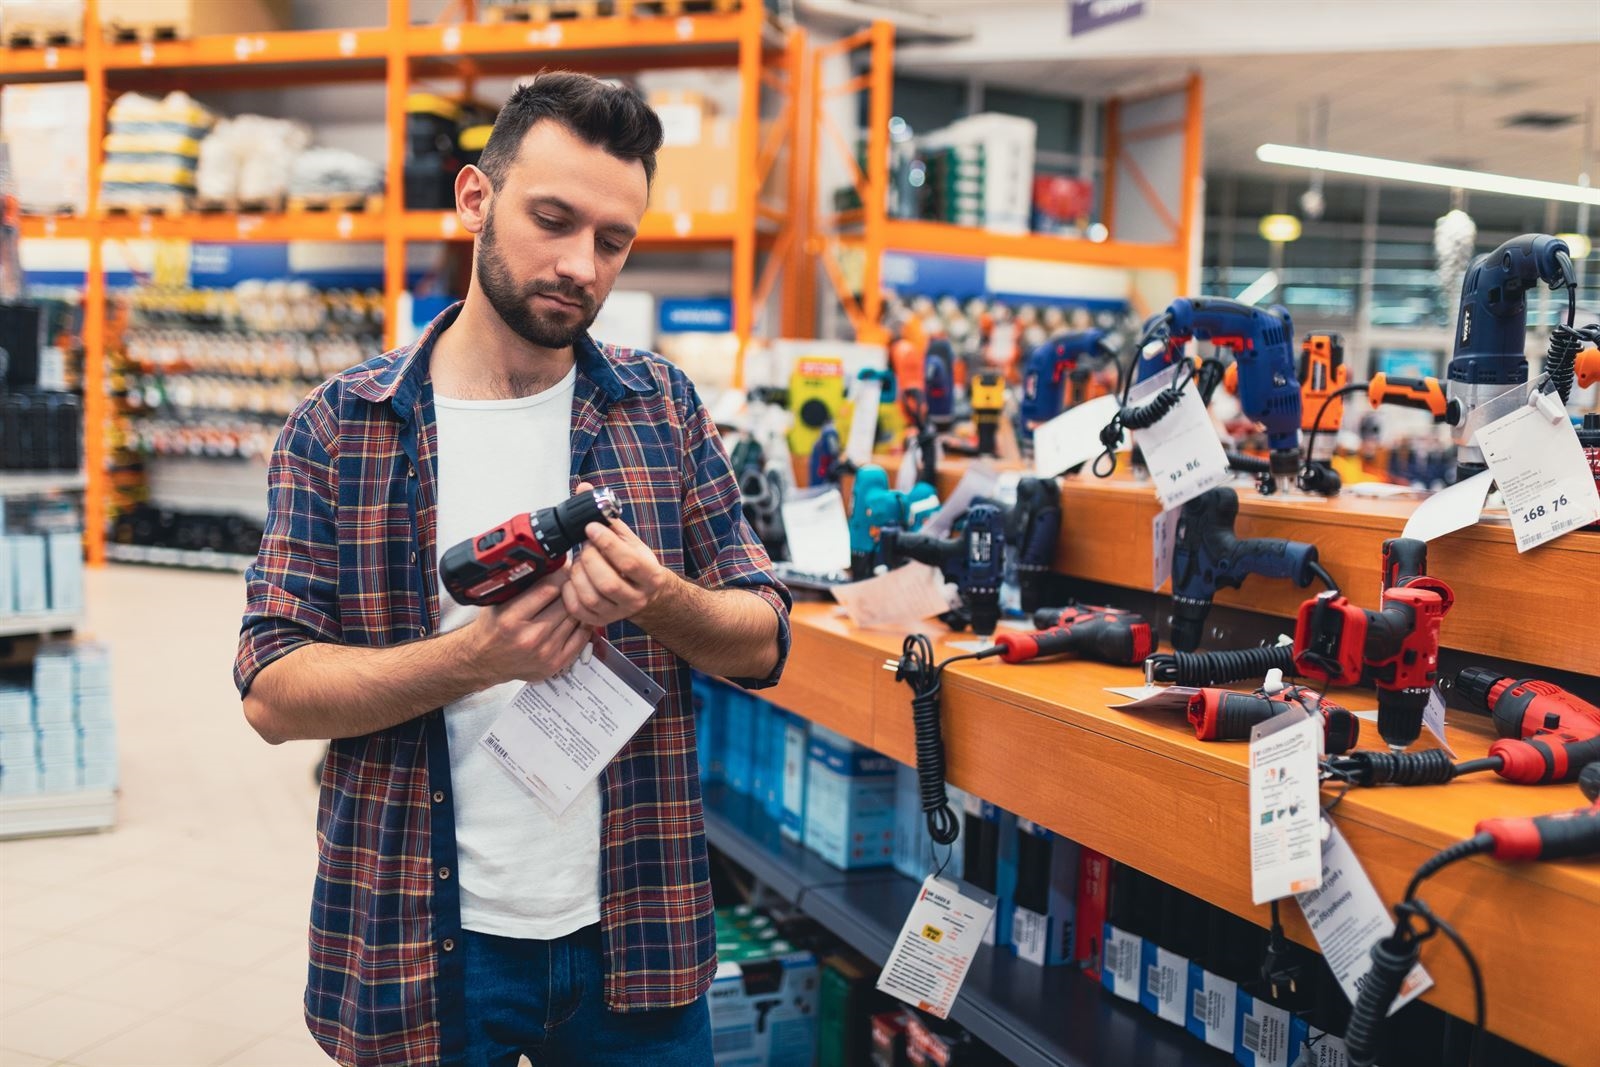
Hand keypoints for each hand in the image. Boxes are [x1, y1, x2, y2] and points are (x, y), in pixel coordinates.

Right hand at [465, 570, 590, 685]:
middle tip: (570, 581)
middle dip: (569, 588)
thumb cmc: (492, 629)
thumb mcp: (498, 601)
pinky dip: (582, 623)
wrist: (484, 661)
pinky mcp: (556, 663)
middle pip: (566, 602)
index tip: (564, 567)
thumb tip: (550, 563)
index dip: (560, 573)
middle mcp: (529, 637)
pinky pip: (582, 635)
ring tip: (571, 599)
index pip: (548, 588)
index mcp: (511, 618)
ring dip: (577, 605)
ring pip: (576, 617)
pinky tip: (574, 617)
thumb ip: (522, 585)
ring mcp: (545, 652)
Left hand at [563, 480, 673, 628]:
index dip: (605, 542)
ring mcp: (618, 613)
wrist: (645, 595)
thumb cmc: (635, 563)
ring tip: (580, 561)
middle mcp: (636, 598)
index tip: (591, 528)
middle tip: (586, 546)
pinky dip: (570, 590)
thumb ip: (606, 515)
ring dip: (578, 573)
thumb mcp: (627, 537)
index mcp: (650, 576)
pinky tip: (574, 577)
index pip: (627, 561)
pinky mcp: (601, 622)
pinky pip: (578, 609)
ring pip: (591, 596)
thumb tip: (584, 488)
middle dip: (589, 558)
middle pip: (607, 581)